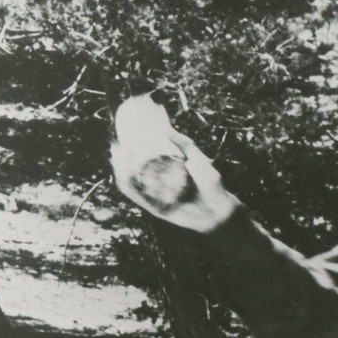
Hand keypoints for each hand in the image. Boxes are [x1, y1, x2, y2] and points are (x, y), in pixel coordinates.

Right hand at [110, 96, 240, 232]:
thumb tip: (166, 129)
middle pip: (133, 170)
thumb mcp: (199, 159)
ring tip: (119, 156)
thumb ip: (185, 145)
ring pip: (132, 182)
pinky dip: (128, 185)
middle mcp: (158, 184)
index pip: (144, 159)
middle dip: (122, 158)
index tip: (124, 137)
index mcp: (166, 172)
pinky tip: (123, 173)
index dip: (131, 149)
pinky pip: (137, 197)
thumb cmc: (212, 184)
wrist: (219, 209)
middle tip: (118, 146)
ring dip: (120, 169)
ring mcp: (155, 196)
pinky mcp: (155, 207)